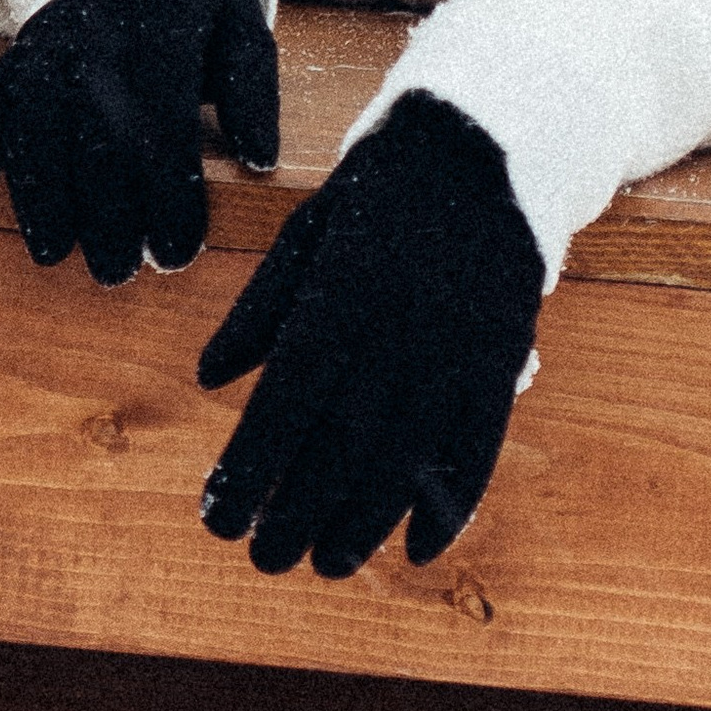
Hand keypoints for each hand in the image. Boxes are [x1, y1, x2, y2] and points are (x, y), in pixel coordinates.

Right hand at [0, 0, 277, 285]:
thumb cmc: (197, 5)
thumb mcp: (242, 28)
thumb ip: (254, 92)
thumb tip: (261, 160)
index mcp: (162, 27)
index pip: (162, 129)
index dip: (168, 199)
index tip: (176, 253)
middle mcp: (97, 33)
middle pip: (94, 137)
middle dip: (103, 213)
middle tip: (118, 273)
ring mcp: (49, 41)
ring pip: (35, 124)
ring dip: (39, 193)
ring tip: (53, 252)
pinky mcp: (17, 52)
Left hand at [197, 91, 542, 578]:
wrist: (481, 147)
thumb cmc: (376, 193)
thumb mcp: (306, 231)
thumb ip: (259, 310)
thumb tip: (208, 379)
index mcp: (339, 294)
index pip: (284, 402)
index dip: (249, 469)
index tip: (217, 519)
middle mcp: (397, 331)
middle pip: (340, 445)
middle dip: (296, 512)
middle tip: (263, 558)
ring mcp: (455, 351)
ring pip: (404, 460)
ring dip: (361, 523)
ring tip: (324, 563)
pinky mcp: (501, 361)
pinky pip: (477, 450)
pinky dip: (448, 507)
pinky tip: (413, 550)